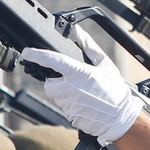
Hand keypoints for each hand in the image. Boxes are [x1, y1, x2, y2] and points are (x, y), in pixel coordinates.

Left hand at [20, 28, 144, 145]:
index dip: (36, 55)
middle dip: (55, 81)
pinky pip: (64, 108)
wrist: (121, 118)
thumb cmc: (115, 91)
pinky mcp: (70, 116)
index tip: (27, 52)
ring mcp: (69, 104)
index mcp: (78, 73)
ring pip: (56, 96)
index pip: (51, 60)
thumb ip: (88, 46)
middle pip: (48, 83)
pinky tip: (84, 103)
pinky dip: (70, 105)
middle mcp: (70, 89)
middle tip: (71, 81)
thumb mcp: (105, 64)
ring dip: (63, 94)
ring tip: (82, 93)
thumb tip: (79, 32)